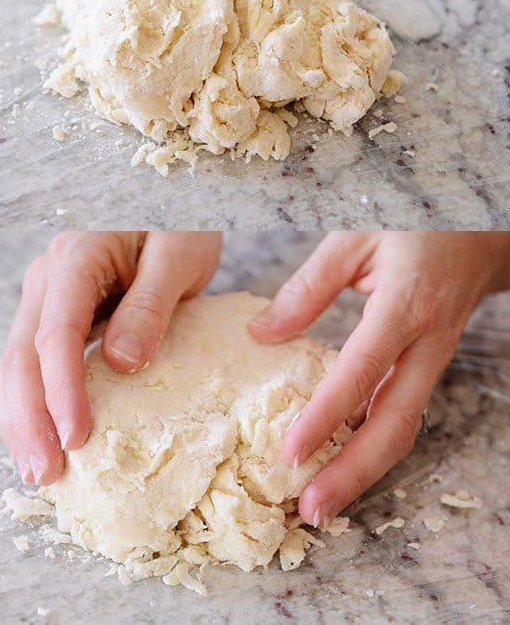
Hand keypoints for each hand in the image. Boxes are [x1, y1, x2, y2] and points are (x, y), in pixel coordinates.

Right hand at [0, 231, 220, 485]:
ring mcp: (47, 295)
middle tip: (47, 472)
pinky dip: (33, 402)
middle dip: (29, 419)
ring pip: (17, 363)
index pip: (57, 333)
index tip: (75, 436)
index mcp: (78, 257)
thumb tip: (122, 363)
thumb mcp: (179, 256)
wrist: (174, 207)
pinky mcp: (57, 313)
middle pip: (22, 355)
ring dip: (23, 418)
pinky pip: (33, 362)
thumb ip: (150, 305)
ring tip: (39, 468)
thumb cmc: (181, 225)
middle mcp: (49, 276)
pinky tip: (44, 435)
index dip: (61, 390)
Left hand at [248, 231, 509, 527]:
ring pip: (404, 428)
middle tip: (311, 509)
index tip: (290, 452)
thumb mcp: (353, 238)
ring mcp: (434, 360)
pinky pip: (404, 414)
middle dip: (353, 473)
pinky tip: (343, 464)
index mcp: (405, 305)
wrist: (475, 234)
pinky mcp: (429, 367)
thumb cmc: (411, 227)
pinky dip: (374, 446)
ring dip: (365, 471)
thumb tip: (262, 334)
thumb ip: (308, 287)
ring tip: (322, 502)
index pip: (361, 371)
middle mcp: (426, 343)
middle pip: (394, 423)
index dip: (326, 415)